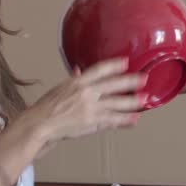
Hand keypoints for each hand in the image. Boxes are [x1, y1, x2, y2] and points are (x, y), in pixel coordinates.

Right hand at [22, 58, 146, 144]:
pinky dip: (125, 120)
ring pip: (116, 103)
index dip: (113, 65)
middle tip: (144, 79)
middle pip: (113, 85)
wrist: (40, 124)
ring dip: (132, 102)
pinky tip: (134, 119)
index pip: (99, 70)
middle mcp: (85, 92)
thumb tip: (77, 69)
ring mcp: (90, 107)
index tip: (125, 61)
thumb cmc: (46, 107)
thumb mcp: (59, 88)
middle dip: (130, 81)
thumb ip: (73, 79)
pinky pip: (112, 120)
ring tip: (145, 100)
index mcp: (77, 82)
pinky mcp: (92, 122)